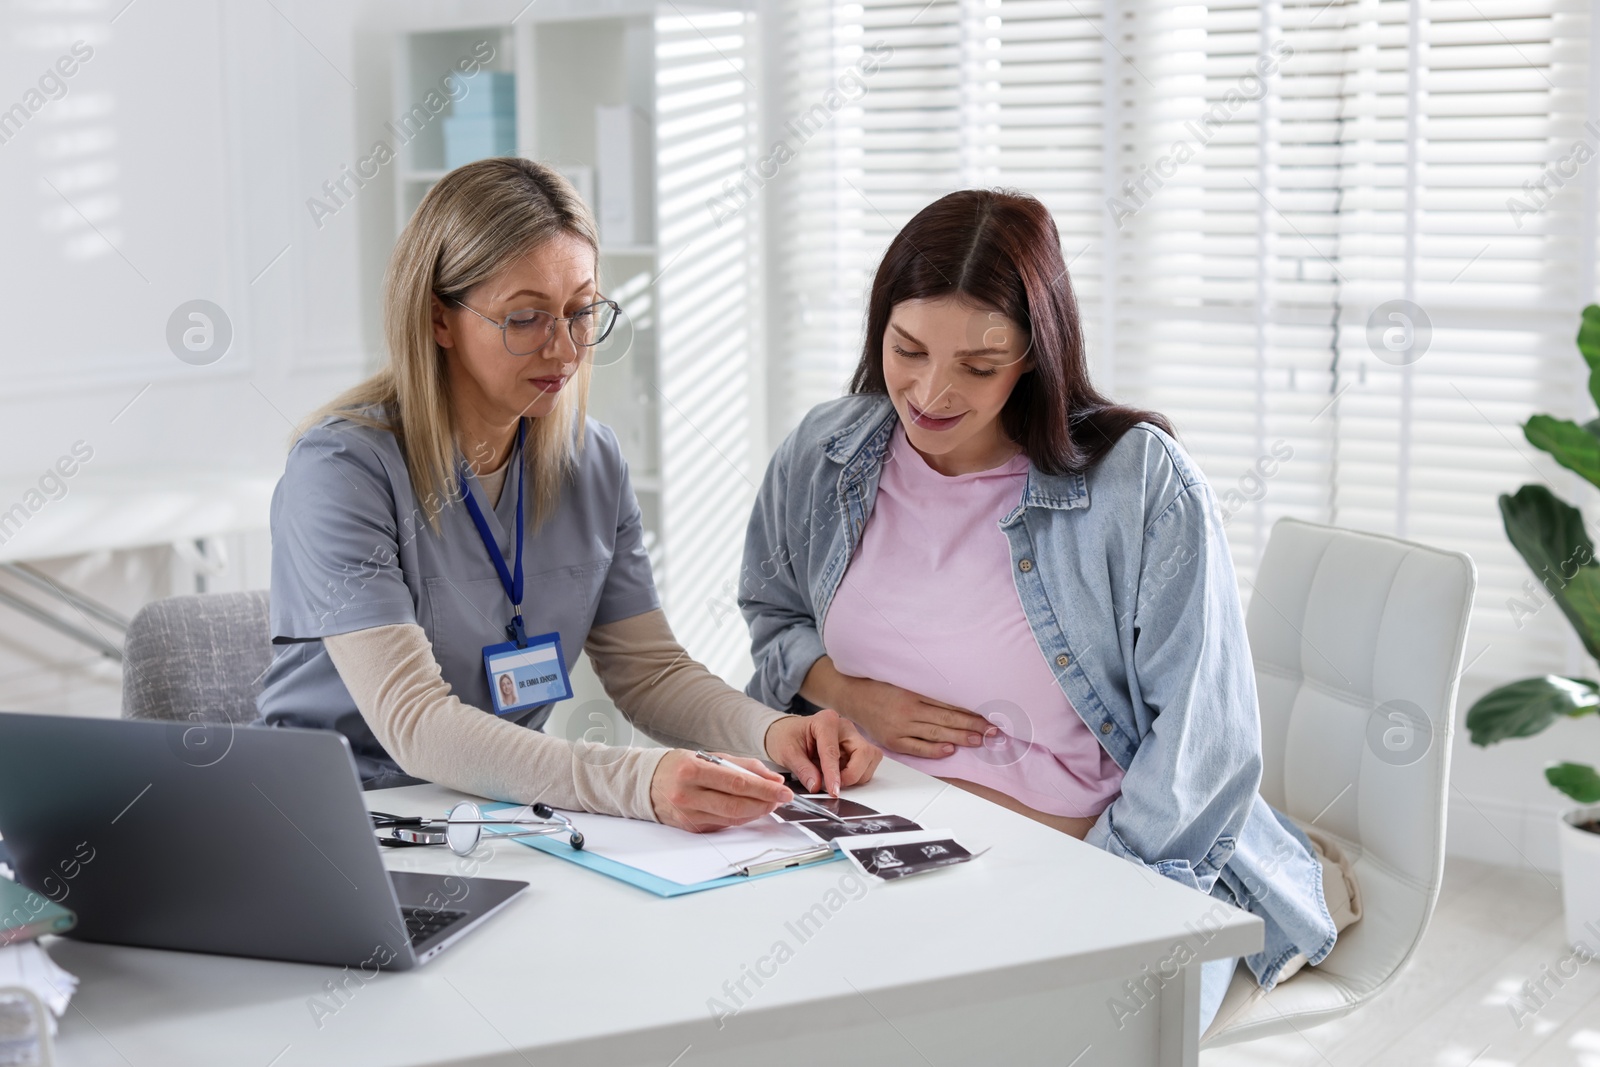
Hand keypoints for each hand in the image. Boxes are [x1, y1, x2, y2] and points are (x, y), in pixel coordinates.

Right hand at [648, 750, 791, 832]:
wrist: (645, 783)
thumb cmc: (678, 766)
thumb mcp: (708, 757)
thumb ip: (742, 766)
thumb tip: (771, 778)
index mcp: (692, 771)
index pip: (737, 783)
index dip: (764, 789)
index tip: (783, 790)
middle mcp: (688, 795)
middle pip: (736, 804)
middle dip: (765, 803)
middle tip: (781, 798)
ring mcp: (688, 815)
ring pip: (731, 818)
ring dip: (756, 812)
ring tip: (769, 803)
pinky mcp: (690, 827)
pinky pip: (723, 825)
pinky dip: (740, 818)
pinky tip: (749, 810)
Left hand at [763, 708, 882, 795]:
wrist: (786, 732)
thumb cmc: (786, 737)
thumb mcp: (787, 753)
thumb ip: (803, 770)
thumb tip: (816, 786)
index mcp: (825, 721)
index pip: (834, 752)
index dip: (834, 774)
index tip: (833, 791)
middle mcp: (844, 727)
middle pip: (864, 752)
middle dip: (853, 774)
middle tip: (835, 786)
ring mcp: (852, 737)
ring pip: (870, 759)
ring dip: (856, 775)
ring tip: (834, 779)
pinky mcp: (855, 747)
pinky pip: (866, 764)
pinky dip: (856, 775)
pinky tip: (839, 775)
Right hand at [841, 678, 997, 758]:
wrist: (853, 696)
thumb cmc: (881, 686)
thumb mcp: (904, 680)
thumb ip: (927, 687)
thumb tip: (957, 695)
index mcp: (913, 692)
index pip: (948, 702)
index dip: (970, 709)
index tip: (989, 713)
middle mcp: (908, 709)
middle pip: (946, 718)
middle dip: (972, 725)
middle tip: (993, 730)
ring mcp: (900, 727)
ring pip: (935, 733)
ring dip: (960, 737)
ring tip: (979, 740)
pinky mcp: (893, 741)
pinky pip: (917, 748)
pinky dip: (934, 750)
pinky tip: (950, 750)